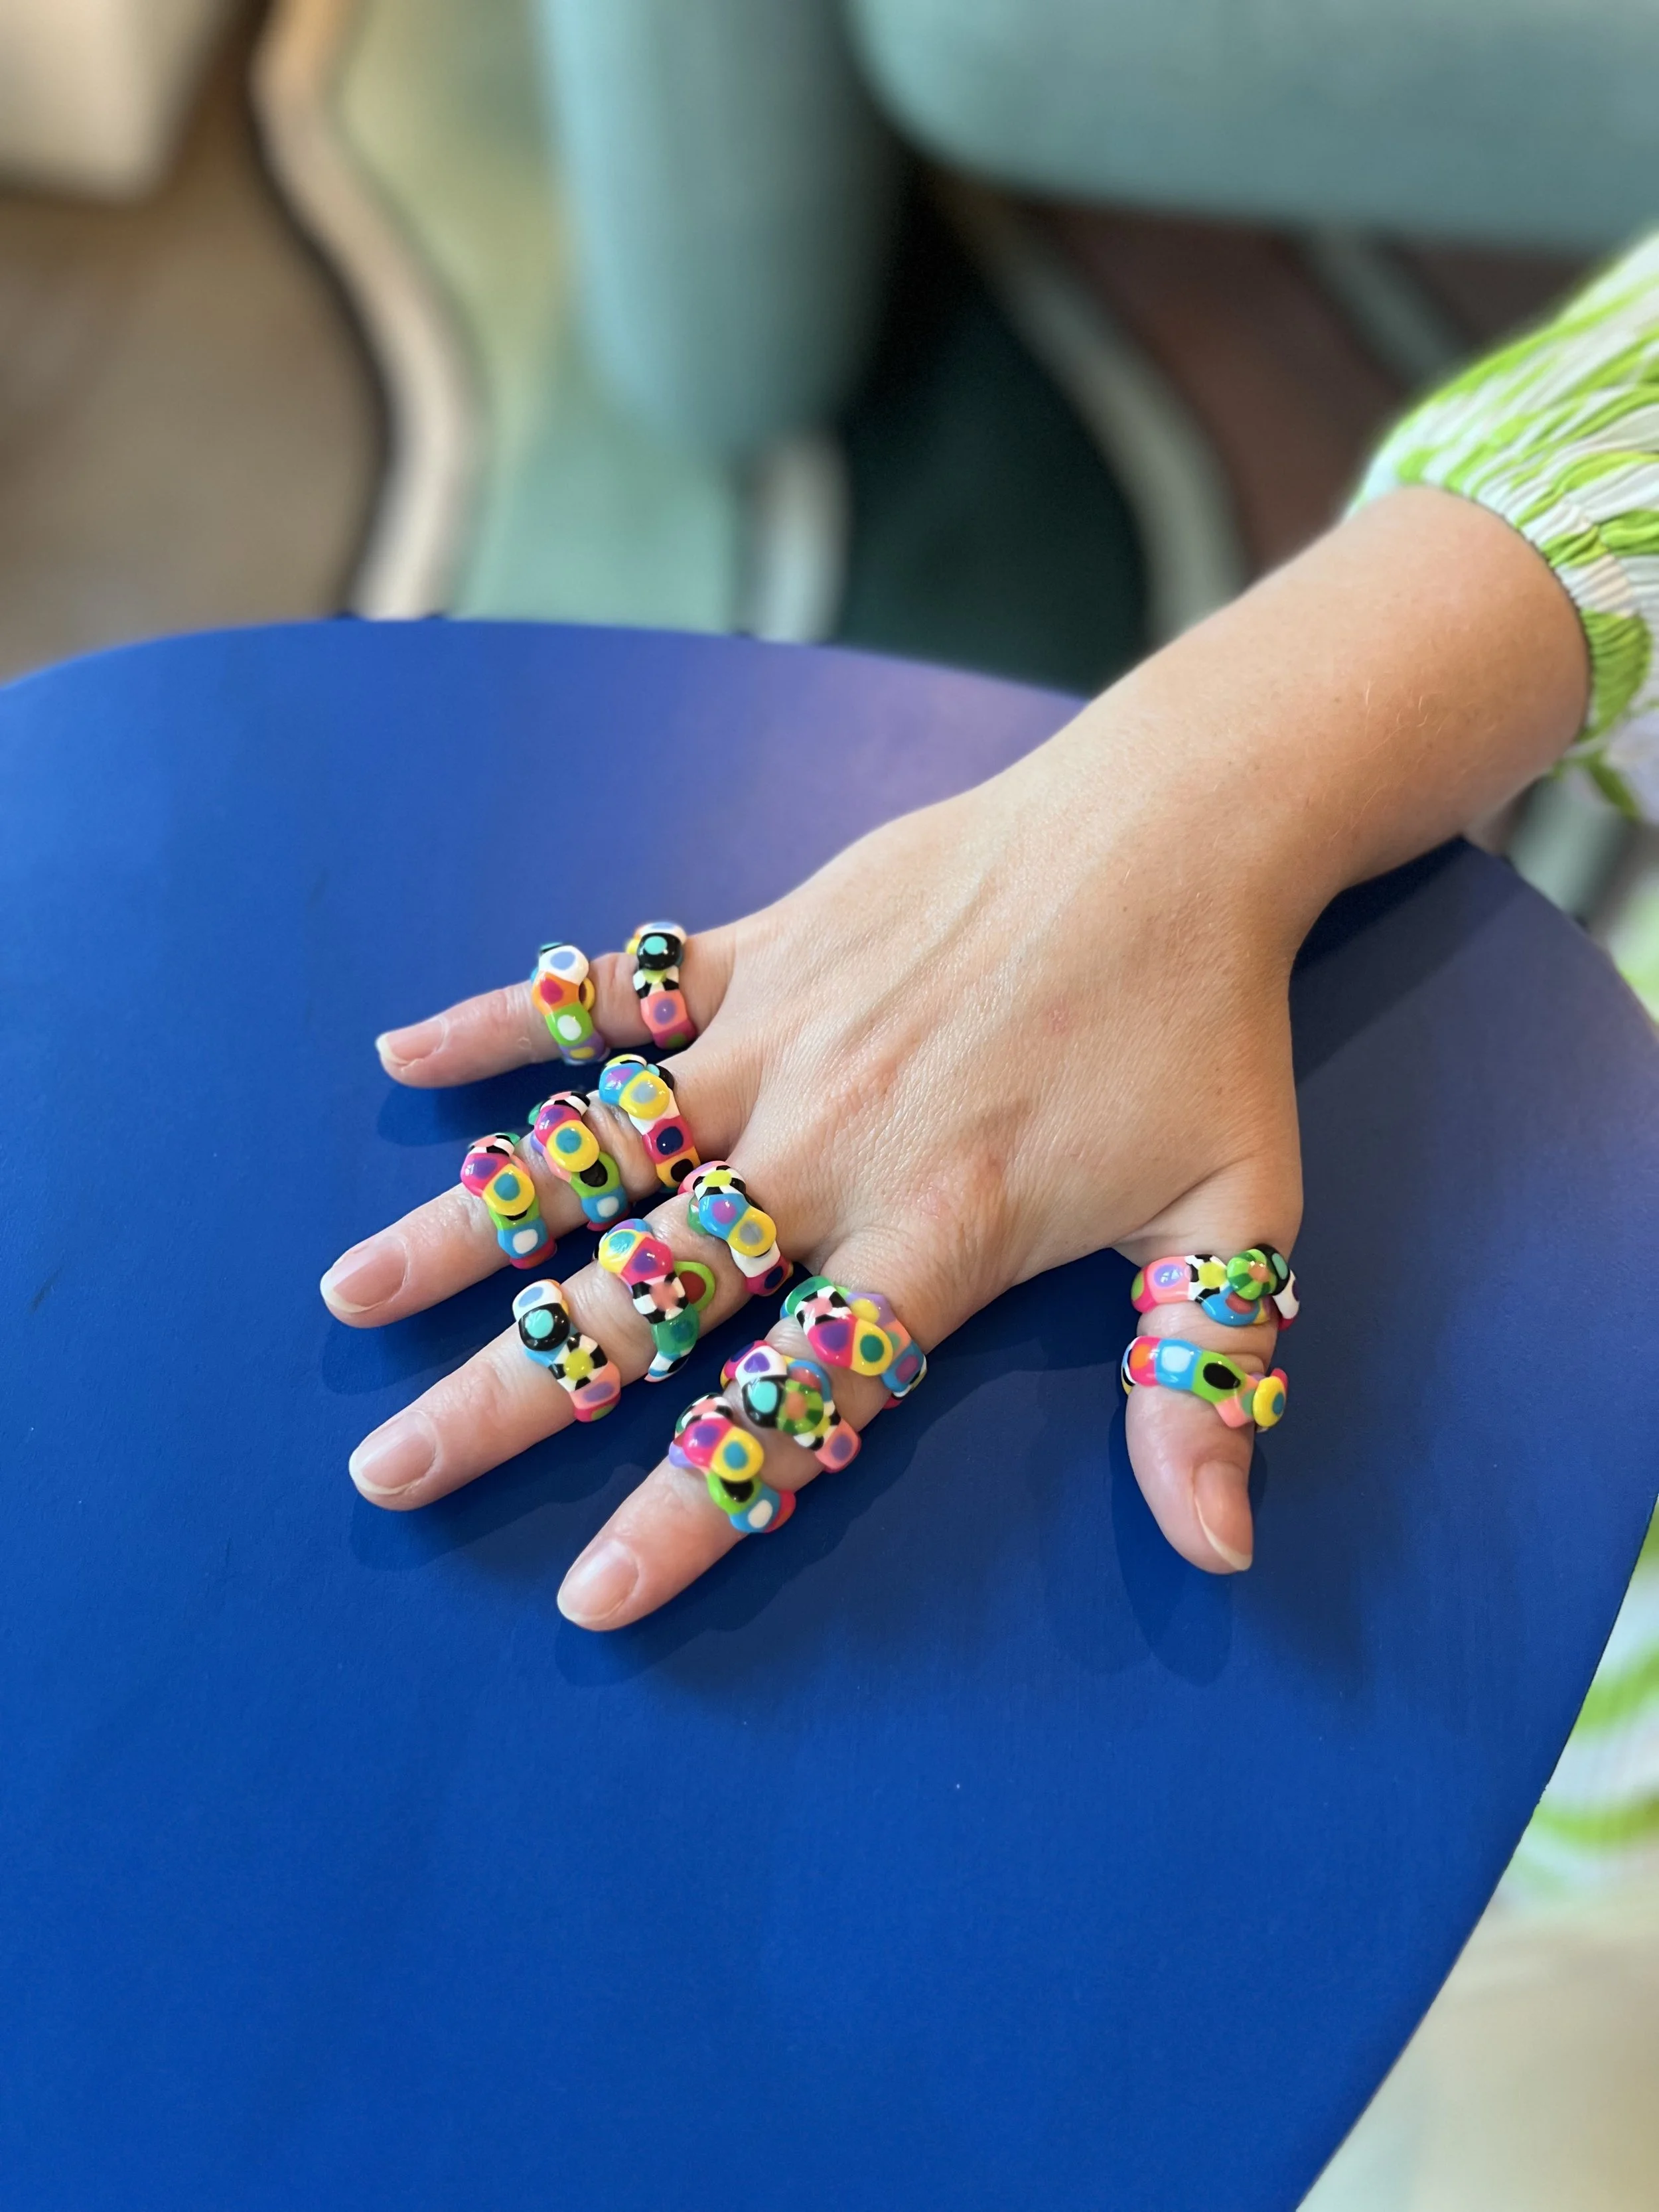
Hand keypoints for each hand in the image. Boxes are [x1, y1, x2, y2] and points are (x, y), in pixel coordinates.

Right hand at [322, 490, 1585, 1626]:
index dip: (696, 1508)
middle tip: (389, 1473)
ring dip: (468, 1226)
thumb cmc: (1203, 1033)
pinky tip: (403, 1058)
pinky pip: (612, 985)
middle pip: (643, 1295)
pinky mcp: (759, 946)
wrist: (1168, 830)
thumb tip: (1220, 1559)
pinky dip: (510, 1017)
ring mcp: (778, 1040)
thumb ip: (1204, 1386)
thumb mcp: (1237, 1219)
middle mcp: (827, 1149)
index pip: (793, 1400)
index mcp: (937, 1233)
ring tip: (350, 1298)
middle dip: (513, 1394)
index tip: (592, 1597)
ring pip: (593, 1152)